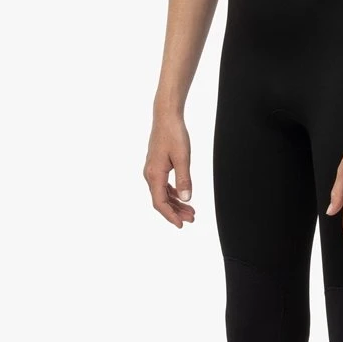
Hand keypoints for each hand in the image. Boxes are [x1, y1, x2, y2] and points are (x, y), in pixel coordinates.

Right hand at [144, 110, 195, 228]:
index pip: (160, 202)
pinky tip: (182, 197)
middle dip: (176, 212)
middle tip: (192, 219)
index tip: (181, 225)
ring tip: (191, 211)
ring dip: (175, 203)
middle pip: (161, 200)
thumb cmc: (174, 134)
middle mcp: (150, 174)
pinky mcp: (156, 166)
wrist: (166, 117)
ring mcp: (152, 170)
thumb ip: (185, 179)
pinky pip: (163, 185)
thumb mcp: (183, 158)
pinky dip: (173, 194)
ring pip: (162, 193)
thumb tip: (186, 199)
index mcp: (154, 174)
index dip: (170, 216)